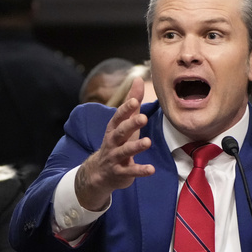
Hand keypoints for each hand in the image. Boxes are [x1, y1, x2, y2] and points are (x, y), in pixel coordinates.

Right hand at [76, 77, 154, 210]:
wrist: (99, 173)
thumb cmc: (117, 143)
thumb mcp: (124, 123)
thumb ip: (132, 103)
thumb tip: (138, 78)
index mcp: (114, 129)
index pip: (118, 117)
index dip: (126, 109)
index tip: (134, 101)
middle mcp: (113, 142)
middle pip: (120, 132)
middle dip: (131, 125)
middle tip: (143, 118)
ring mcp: (115, 158)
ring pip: (124, 151)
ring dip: (135, 147)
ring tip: (147, 142)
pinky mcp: (120, 172)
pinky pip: (130, 171)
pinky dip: (140, 170)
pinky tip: (151, 169)